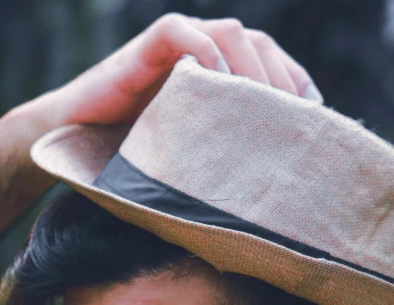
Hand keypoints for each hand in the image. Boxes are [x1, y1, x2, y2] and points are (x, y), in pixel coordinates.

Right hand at [20, 14, 321, 133]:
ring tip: (261, 106)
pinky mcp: (147, 46)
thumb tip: (267, 181)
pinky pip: (183, 34)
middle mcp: (204, 50)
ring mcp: (177, 43)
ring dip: (253, 67)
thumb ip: (224, 147)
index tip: (314, 119)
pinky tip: (220, 85)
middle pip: (261, 45)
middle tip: (294, 118)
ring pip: (231, 33)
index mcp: (220, 70)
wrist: (78, 138)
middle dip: (283, 78)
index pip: (272, 63)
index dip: (297, 84)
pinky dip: (205, 54)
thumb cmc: (136, 150)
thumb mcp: (193, 150)